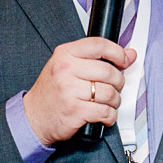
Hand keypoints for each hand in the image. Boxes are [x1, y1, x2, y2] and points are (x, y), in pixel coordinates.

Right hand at [22, 36, 137, 146]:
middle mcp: (66, 70)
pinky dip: (110, 115)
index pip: (99, 45)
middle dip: (118, 81)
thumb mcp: (67, 66)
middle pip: (108, 71)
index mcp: (65, 54)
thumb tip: (129, 54)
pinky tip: (105, 115)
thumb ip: (96, 58)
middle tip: (115, 86)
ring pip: (110, 93)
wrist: (33, 117)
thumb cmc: (52, 91)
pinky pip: (105, 111)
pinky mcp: (75, 111)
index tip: (124, 60)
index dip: (117, 52)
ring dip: (115, 100)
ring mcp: (70, 90)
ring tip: (109, 102)